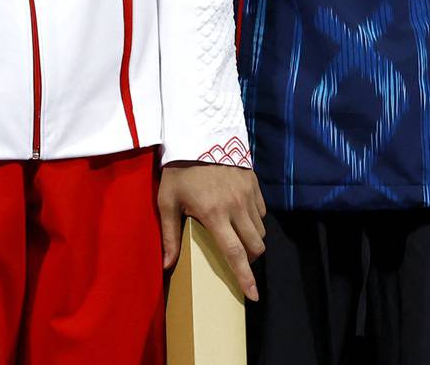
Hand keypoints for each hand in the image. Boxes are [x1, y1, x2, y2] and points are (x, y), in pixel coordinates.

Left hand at [157, 162, 267, 300]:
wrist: (200, 135)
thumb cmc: (179, 171)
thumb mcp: (167, 202)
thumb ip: (169, 235)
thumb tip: (169, 266)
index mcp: (215, 215)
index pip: (235, 254)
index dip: (245, 277)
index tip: (253, 295)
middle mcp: (237, 207)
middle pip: (255, 245)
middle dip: (250, 259)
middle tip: (238, 261)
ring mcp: (249, 194)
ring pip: (261, 229)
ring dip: (252, 240)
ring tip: (237, 238)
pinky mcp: (254, 183)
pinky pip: (262, 211)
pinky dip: (255, 220)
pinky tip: (240, 217)